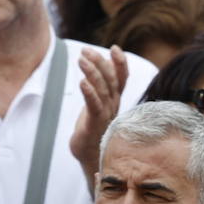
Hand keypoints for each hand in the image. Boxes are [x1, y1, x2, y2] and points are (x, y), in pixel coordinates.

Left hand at [69, 47, 127, 173]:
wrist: (90, 155)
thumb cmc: (93, 126)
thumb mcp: (98, 103)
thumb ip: (101, 86)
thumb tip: (99, 66)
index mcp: (115, 99)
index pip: (122, 77)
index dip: (120, 62)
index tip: (115, 48)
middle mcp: (113, 104)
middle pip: (110, 79)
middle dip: (99, 62)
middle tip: (86, 50)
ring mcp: (105, 114)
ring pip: (102, 89)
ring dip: (92, 72)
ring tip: (81, 60)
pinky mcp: (94, 123)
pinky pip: (93, 105)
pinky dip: (89, 92)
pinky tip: (82, 82)